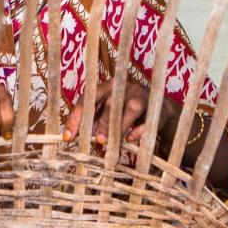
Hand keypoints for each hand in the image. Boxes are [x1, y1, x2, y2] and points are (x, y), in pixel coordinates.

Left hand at [61, 80, 180, 153]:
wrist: (159, 107)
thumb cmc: (126, 108)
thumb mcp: (109, 110)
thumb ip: (94, 119)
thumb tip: (75, 135)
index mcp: (109, 85)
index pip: (89, 98)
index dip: (77, 116)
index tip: (68, 136)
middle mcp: (125, 87)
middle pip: (110, 103)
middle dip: (100, 122)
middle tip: (93, 139)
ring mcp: (142, 96)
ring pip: (131, 110)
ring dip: (118, 126)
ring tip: (105, 141)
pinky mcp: (156, 108)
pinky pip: (148, 121)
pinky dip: (138, 131)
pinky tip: (130, 140)